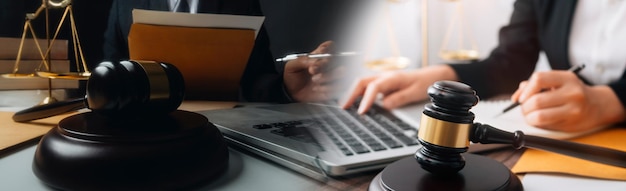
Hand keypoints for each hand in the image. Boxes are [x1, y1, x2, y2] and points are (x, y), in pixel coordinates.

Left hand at [283, 41, 343, 101]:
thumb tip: (314, 61)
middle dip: (325, 64)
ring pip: (342, 72)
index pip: (330, 47)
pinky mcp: (334, 89)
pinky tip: (317, 88)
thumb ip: (302, 60)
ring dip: (327, 76)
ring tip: (314, 80)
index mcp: (318, 56)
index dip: (328, 49)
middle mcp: (327, 65)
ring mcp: (332, 77)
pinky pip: (339, 86)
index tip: (320, 53)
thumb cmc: (292, 77)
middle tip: (312, 69)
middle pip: (338, 59)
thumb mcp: (292, 65)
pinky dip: (327, 88)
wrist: (291, 93)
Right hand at [341, 65, 457, 113]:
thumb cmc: (425, 83)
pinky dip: (360, 94)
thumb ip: (399, 99)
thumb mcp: (415, 92)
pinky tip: (356, 103)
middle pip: (362, 82)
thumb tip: (384, 106)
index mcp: (393, 77)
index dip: (366, 99)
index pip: (374, 87)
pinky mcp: (384, 84)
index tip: (361, 111)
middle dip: (351, 94)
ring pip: (363, 84)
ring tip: (345, 106)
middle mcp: (385, 76)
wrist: (434, 76)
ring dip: (353, 93)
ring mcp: (384, 79)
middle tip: (344, 107)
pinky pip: (369, 88)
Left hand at [511, 71, 625, 131]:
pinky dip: (537, 124)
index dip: (525, 90)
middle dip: (524, 107)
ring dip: (528, 117)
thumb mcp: (558, 82)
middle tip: (524, 108)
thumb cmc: (572, 92)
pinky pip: (546, 125)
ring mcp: (573, 109)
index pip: (538, 79)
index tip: (521, 98)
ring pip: (539, 116)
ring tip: (530, 115)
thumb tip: (516, 97)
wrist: (598, 105)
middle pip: (536, 101)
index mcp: (567, 78)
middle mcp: (572, 93)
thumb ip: (535, 85)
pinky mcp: (571, 124)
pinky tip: (540, 120)